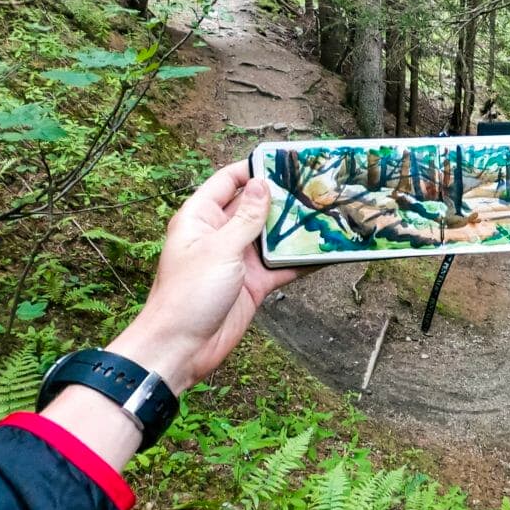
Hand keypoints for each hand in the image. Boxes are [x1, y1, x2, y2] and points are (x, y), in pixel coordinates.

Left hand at [107, 161, 310, 394]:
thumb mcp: (220, 249)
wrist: (181, 348)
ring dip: (297, 229)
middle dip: (284, 197)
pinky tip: (327, 253)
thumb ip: (246, 218)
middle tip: (318, 185)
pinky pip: (282, 267)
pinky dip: (302, 261)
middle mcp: (221, 234)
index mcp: (202, 217)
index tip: (286, 161)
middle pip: (257, 207)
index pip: (228, 181)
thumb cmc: (188, 294)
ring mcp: (239, 259)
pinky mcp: (254, 283)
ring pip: (273, 236)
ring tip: (329, 213)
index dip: (254, 168)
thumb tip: (262, 184)